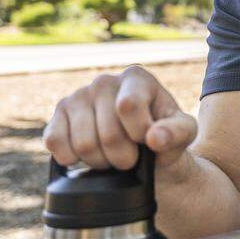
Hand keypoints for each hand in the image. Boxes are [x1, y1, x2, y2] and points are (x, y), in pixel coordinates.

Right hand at [42, 65, 196, 171]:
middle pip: (107, 133)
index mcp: (136, 77)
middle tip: (132, 158)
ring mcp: (77, 96)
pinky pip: (54, 142)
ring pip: (83, 144)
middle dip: (123, 157)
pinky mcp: (58, 115)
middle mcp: (103, 81)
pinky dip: (72, 158)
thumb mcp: (184, 133)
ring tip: (113, 156)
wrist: (142, 149)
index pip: (127, 106)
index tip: (149, 141)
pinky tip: (89, 155)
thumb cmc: (165, 134)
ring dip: (102, 162)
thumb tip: (155, 138)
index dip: (139, 133)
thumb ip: (177, 132)